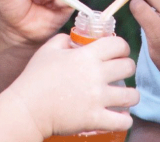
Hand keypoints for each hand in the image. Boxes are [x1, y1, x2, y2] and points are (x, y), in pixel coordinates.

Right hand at [6, 34, 138, 138]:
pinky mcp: (95, 119)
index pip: (118, 44)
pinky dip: (125, 120)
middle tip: (121, 73)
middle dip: (127, 68)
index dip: (122, 47)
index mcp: (86, 56)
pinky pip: (123, 121)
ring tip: (124, 96)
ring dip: (130, 95)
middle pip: (129, 67)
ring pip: (132, 95)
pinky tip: (121, 117)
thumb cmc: (35, 78)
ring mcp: (97, 98)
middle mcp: (96, 75)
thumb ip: (63, 40)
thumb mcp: (47, 50)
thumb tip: (74, 39)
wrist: (27, 108)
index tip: (119, 53)